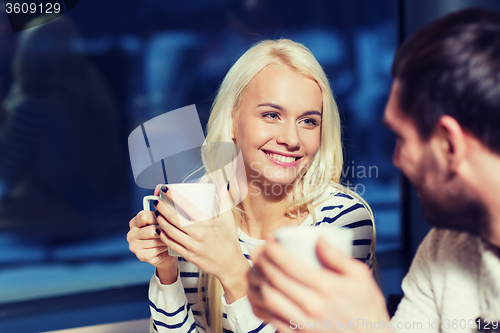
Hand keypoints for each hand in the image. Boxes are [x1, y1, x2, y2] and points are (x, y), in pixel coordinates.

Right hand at [127, 184, 177, 283]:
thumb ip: (160, 203)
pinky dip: (165, 248)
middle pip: (151, 229)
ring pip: (155, 240)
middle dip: (164, 229)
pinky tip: (168, 246)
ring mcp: (134, 246)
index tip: (166, 218)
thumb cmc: (165, 233)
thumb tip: (160, 187)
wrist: (166, 253)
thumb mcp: (162, 217)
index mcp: (135, 221)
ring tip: (172, 238)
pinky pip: (156, 250)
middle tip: (173, 230)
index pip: (144, 216)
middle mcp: (131, 233)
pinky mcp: (140, 256)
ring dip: (167, 239)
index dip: (158, 217)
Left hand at [155, 183, 249, 302]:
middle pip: (174, 218)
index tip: (165, 189)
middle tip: (156, 201)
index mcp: (208, 222)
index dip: (174, 196)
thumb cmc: (229, 241)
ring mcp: (192, 245)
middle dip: (162, 208)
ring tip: (156, 213)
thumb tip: (224, 185)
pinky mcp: (188, 255)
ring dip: (160, 221)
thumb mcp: (229, 219)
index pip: (187, 206)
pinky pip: (171, 244)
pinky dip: (163, 236)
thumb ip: (225, 200)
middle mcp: (198, 234)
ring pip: (170, 231)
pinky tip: (159, 229)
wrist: (230, 265)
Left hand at [247, 237, 390, 332]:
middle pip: (275, 279)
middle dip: (262, 260)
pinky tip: (262, 290)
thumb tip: (319, 238)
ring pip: (269, 298)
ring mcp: (304, 323)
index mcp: (328, 288)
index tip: (267, 239)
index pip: (290, 265)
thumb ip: (338, 257)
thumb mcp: (361, 277)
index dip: (273, 250)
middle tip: (258, 249)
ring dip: (259, 280)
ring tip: (258, 268)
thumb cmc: (367, 307)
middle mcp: (313, 305)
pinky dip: (262, 302)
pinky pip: (272, 317)